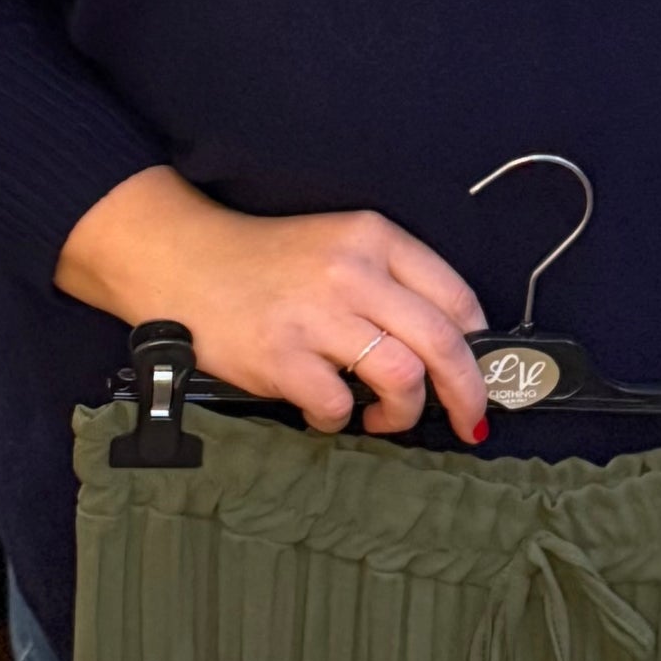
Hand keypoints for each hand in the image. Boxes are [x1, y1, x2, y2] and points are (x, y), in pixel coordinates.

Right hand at [57, 165, 491, 443]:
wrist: (180, 261)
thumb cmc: (268, 267)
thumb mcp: (338, 249)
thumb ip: (393, 288)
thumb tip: (454, 353)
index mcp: (373, 239)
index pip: (456, 298)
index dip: (479, 348)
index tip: (480, 376)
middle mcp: (351, 272)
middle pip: (444, 344)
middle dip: (469, 395)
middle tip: (469, 422)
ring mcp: (316, 315)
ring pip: (404, 378)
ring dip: (404, 412)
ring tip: (382, 416)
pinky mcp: (282, 356)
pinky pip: (339, 406)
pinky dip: (339, 420)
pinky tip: (323, 411)